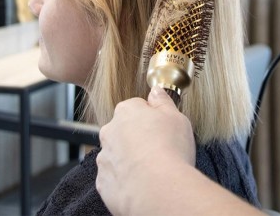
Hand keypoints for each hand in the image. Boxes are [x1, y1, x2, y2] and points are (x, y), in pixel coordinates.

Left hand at [96, 86, 195, 214]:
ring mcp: (104, 157)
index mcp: (126, 111)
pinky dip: (125, 179)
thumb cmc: (170, 149)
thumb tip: (156, 91)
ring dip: (130, 158)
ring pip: (117, 153)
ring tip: (152, 168)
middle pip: (124, 129)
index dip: (152, 117)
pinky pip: (114, 176)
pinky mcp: (103, 182)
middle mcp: (109, 131)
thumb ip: (163, 101)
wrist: (158, 190)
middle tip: (159, 148)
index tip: (162, 128)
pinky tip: (141, 182)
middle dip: (138, 136)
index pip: (137, 107)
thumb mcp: (175, 116)